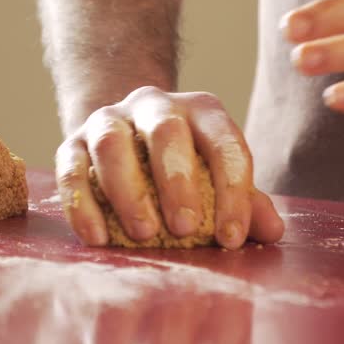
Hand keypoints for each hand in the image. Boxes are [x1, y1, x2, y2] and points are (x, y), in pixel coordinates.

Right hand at [55, 86, 284, 248]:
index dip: (232, 191)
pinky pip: (71, 166)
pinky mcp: (72, 139)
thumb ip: (245, 202)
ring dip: (128, 190)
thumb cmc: (184, 166)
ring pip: (112, 142)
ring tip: (144, 234)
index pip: (224, 142)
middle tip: (185, 229)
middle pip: (166, 131)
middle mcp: (154, 105)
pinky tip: (97, 238)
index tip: (231, 238)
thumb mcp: (217, 177)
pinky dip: (81, 203)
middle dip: (177, 182)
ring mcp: (109, 118)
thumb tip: (273, 230)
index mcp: (200, 110)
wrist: (127, 136)